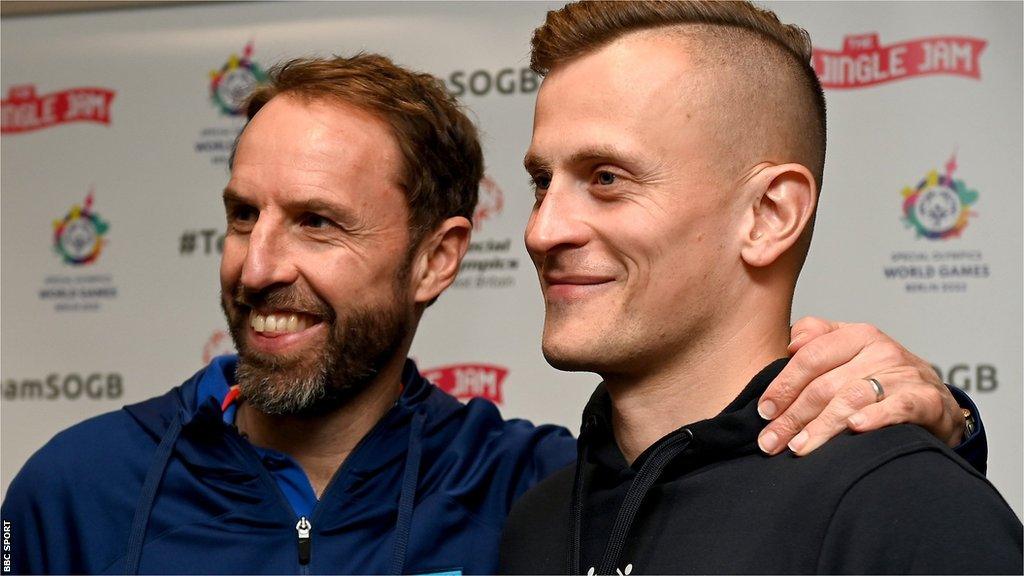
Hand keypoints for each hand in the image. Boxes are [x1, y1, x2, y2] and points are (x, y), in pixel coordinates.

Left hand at [756, 317, 964, 455]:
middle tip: (771, 441)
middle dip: (793, 416)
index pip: (810, 357)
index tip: (763, 411)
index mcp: (857, 335)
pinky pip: (899, 406)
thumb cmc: (880, 378)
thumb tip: (791, 342)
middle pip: (826, 384)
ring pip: (854, 398)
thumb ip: (817, 338)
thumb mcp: (848, 351)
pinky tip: (854, 429)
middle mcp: (882, 350)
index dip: (783, 385)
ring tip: (799, 447)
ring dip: (822, 426)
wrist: (935, 402)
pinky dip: (876, 417)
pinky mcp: (928, 399)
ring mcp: (906, 374)